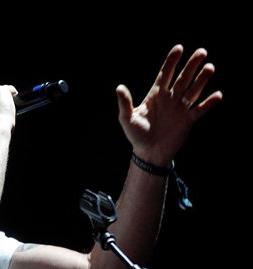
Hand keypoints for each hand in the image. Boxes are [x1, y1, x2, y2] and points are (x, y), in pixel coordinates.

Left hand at [116, 44, 222, 165]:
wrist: (148, 153)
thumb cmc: (136, 135)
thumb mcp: (127, 118)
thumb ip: (125, 102)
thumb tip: (119, 87)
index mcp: (156, 95)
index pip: (166, 74)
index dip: (172, 61)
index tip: (179, 48)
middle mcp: (170, 99)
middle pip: (183, 78)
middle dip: (192, 65)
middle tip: (202, 52)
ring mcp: (180, 109)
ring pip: (193, 90)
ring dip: (202, 79)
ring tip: (209, 67)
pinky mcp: (187, 121)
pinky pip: (200, 109)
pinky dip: (209, 103)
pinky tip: (218, 94)